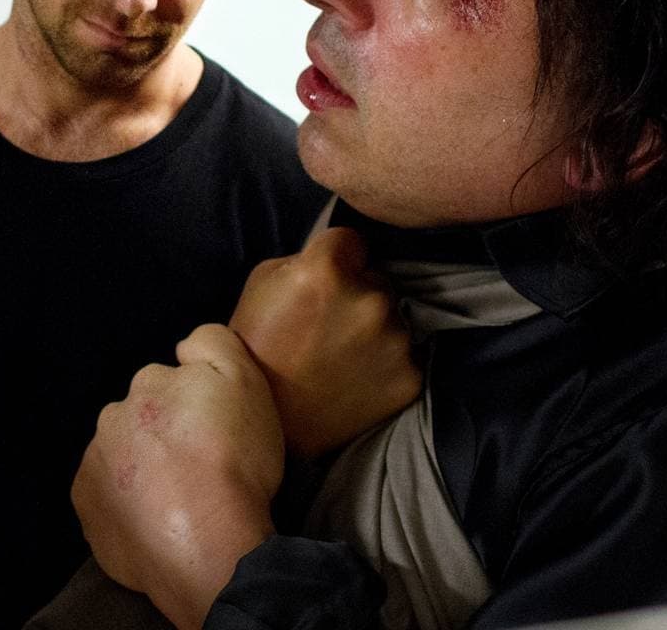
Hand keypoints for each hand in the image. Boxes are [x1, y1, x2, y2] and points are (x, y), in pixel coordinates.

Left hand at [72, 324, 282, 629]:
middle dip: (163, 437)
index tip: (216, 435)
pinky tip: (156, 520)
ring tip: (180, 499)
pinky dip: (125, 505)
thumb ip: (212, 343)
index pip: (171, 385)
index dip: (197, 409)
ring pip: (120, 457)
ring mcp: (93, 464)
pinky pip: (106, 497)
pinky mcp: (86, 508)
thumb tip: (184, 346)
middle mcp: (111, 417)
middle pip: (140, 420)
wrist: (212, 547)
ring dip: (142, 470)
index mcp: (148, 385)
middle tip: (199, 468)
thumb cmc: (234, 464)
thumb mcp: (243, 380)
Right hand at [228, 227, 420, 457]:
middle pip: (377, 279)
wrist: (269, 426)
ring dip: (375, 330)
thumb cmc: (256, 349)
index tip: (325, 280)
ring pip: (394, 318)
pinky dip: (386, 365)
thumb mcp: (261, 284)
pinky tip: (357, 379)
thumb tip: (339, 256)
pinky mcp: (410, 377)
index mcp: (327, 270)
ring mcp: (395, 341)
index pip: (352, 240)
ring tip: (341, 356)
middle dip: (358, 293)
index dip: (337, 258)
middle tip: (329, 326)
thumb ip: (304, 260)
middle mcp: (370, 300)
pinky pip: (405, 356)